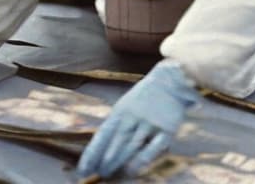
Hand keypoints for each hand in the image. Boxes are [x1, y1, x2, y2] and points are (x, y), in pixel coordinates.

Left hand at [78, 60, 201, 177]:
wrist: (171, 80)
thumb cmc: (146, 97)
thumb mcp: (127, 105)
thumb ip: (117, 125)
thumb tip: (102, 149)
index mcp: (121, 110)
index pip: (103, 134)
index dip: (93, 152)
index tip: (83, 168)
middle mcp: (133, 116)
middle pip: (116, 141)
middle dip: (105, 159)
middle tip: (97, 174)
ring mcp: (150, 122)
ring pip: (132, 144)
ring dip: (119, 160)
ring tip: (108, 173)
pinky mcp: (166, 128)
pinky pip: (153, 147)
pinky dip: (142, 159)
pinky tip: (132, 170)